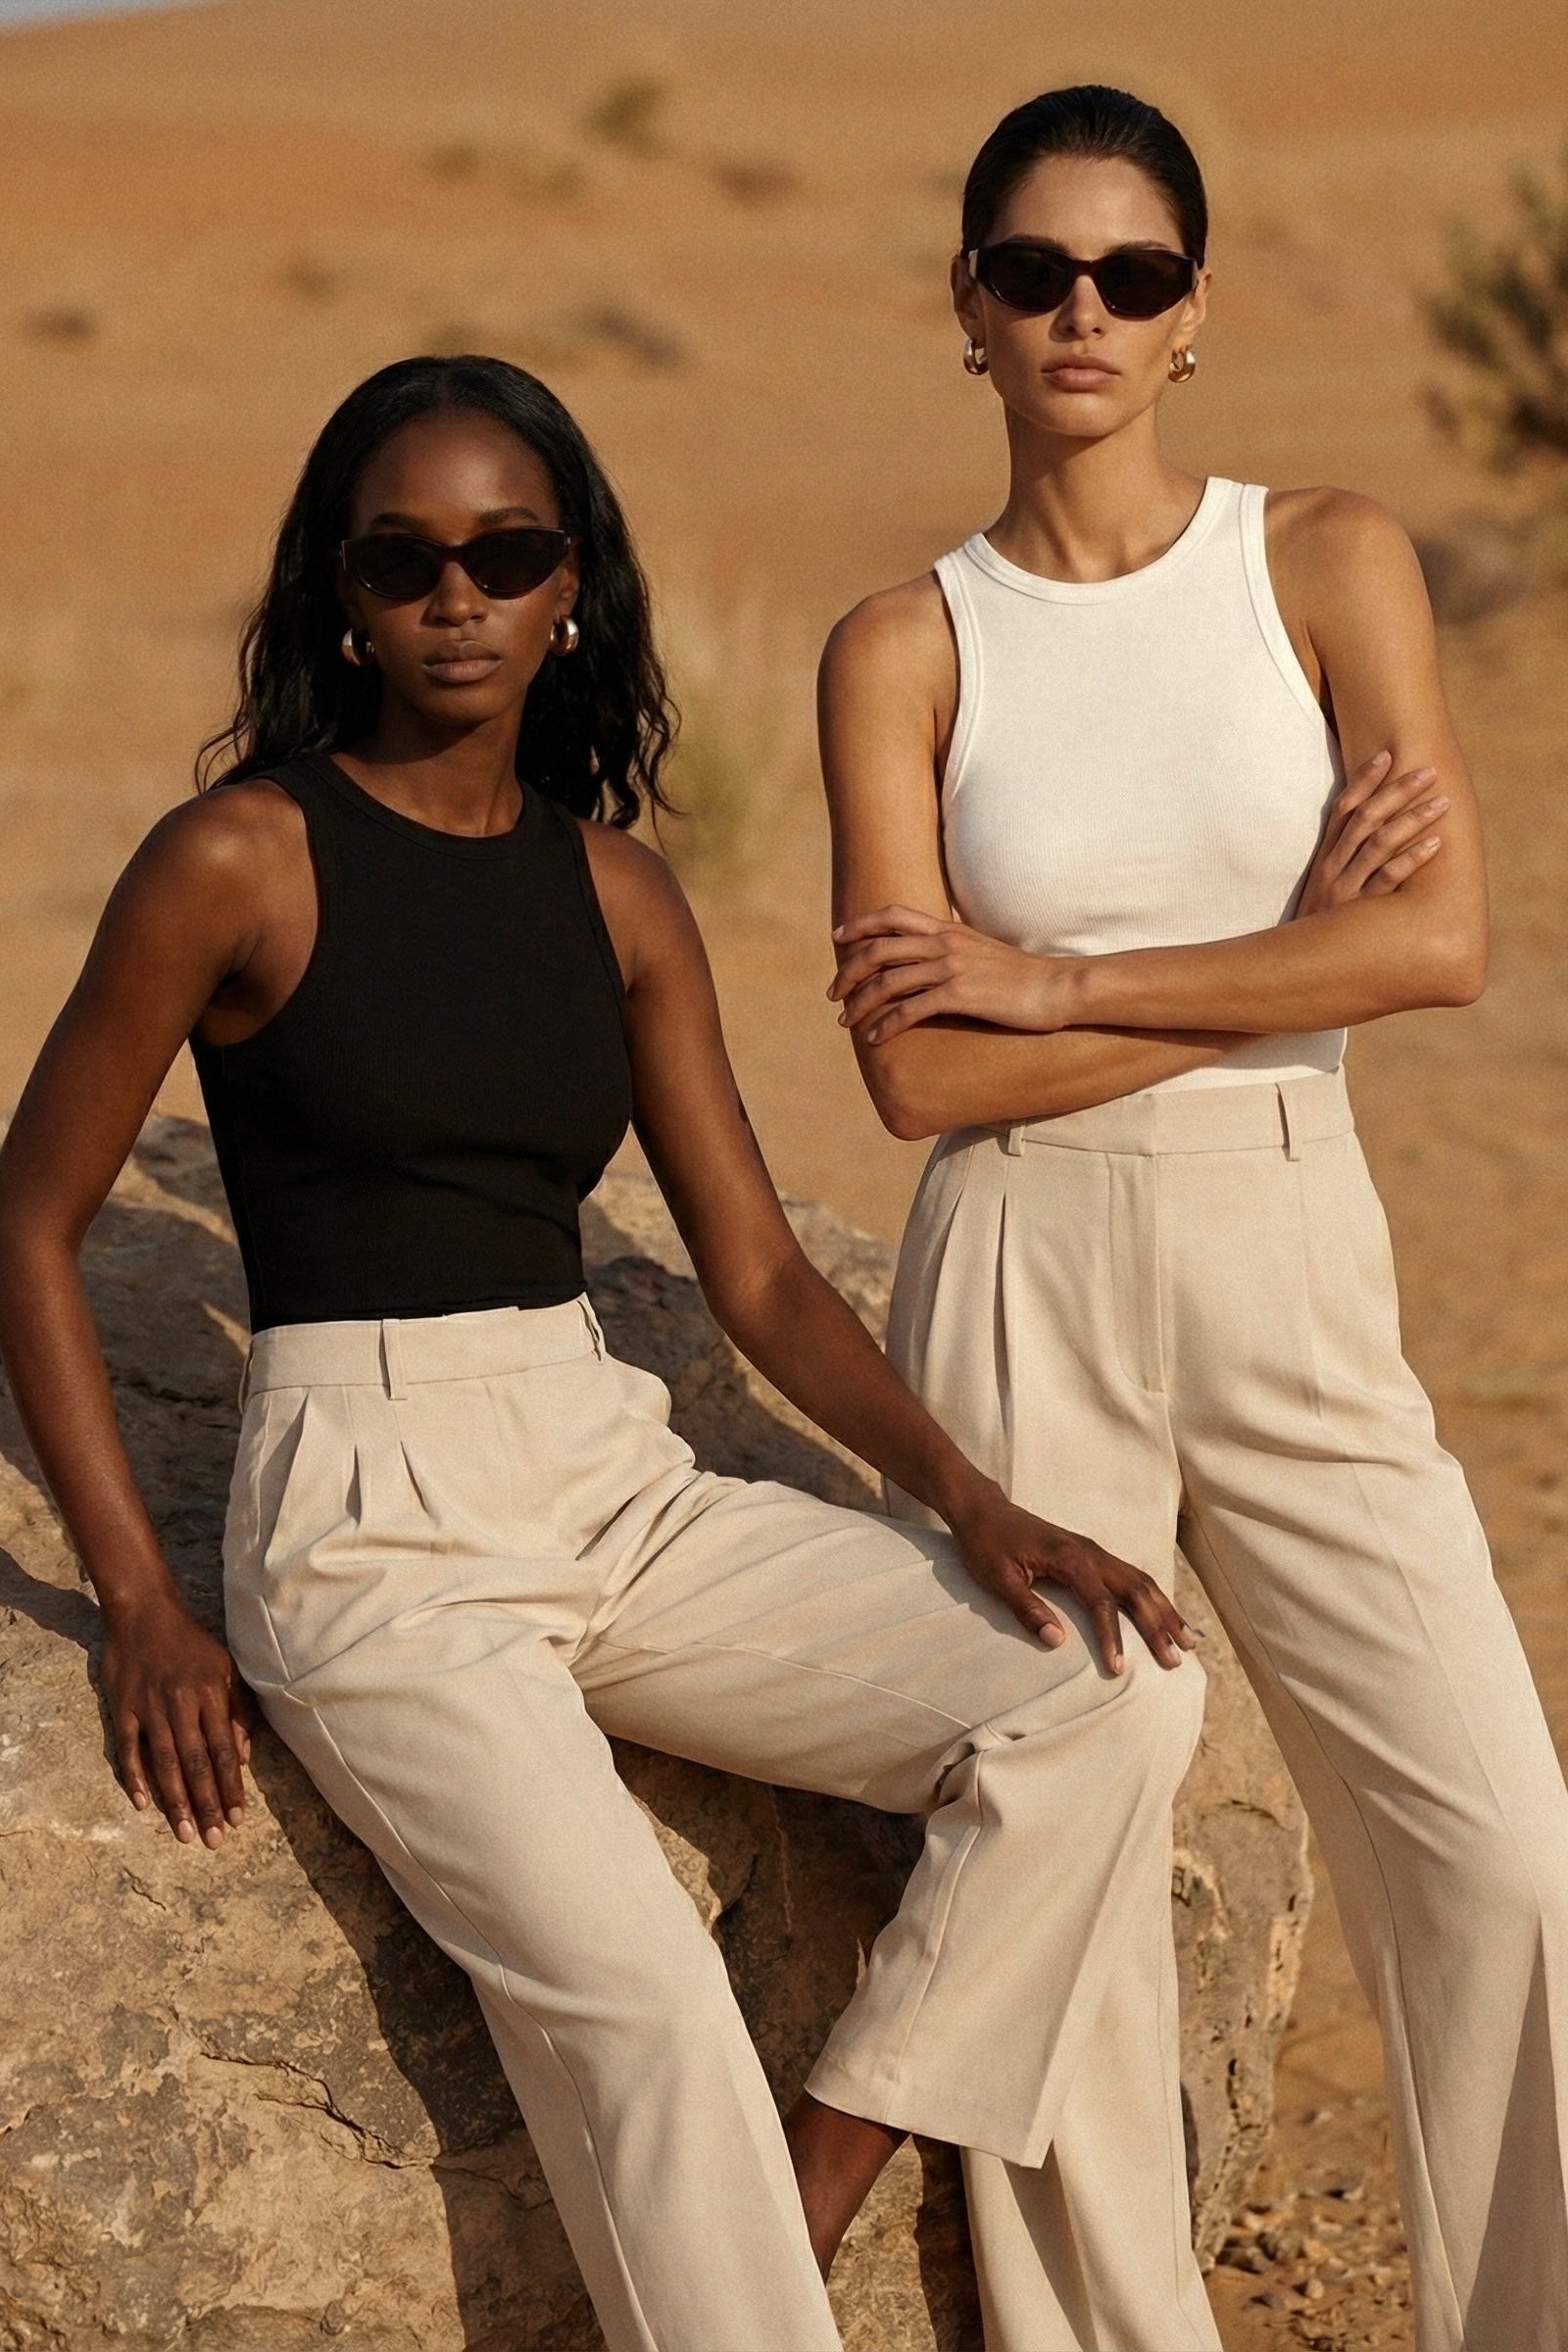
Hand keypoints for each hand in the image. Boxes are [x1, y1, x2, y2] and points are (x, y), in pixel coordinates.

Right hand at [101, 1590, 254, 1846]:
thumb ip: (238, 1711)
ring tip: (185, 1833)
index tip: (238, 1818)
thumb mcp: (226, 1669)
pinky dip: (135, 1778)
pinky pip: (129, 1750)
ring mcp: (149, 1708)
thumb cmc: (192, 1645)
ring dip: (176, 1801)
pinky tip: (144, 1805)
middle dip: (206, 1804)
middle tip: (214, 1840)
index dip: (231, 1787)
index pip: (223, 1751)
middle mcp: (181, 1704)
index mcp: (210, 1694)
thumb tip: (244, 1756)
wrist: (145, 1614)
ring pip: (165, 1763)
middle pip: (196, 1763)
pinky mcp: (122, 1709)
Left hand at [829, 905, 1077, 1044]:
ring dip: (860, 1002)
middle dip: (848, 972)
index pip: (893, 915)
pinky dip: (887, 1024)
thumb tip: (931, 962)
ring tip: (845, 1022)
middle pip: (879, 950)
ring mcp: (952, 968)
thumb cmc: (1025, 977)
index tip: (837, 937)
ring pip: (888, 981)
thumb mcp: (983, 952)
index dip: (860, 924)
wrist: (1059, 988)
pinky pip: (910, 1009)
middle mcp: (945, 943)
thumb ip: (954, 951)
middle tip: (833, 995)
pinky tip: (875, 1039)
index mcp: (949, 930)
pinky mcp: (961, 995)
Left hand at [946, 1479, 1196, 1672]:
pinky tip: (1166, 1615)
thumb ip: (1027, 1608)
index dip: (1111, 1637)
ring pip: (1141, 1581)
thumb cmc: (987, 1544)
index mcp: (1069, 1559)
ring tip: (1188, 1641)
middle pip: (1136, 1590)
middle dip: (1159, 1625)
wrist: (984, 1509)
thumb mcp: (998, 1578)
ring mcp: (1094, 1551)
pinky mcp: (1092, 1555)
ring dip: (1166, 1611)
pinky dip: (1154, 1598)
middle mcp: (1090, 1552)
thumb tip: (1056, 1641)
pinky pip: (1132, 1576)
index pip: (1101, 1603)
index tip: (1117, 1669)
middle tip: (1176, 1660)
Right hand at [1297, 750, 1448, 917]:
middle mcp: (1331, 869)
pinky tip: (1435, 846)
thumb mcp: (1322, 895)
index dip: (1363, 781)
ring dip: (1413, 819)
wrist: (1294, 971)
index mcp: (1322, 859)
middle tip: (1428, 772)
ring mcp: (1344, 889)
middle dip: (1397, 792)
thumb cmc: (1317, 933)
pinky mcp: (1359, 913)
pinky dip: (1412, 860)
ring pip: (1379, 843)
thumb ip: (1341, 868)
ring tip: (1442, 803)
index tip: (1387, 756)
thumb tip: (1369, 842)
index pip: (1342, 810)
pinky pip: (1388, 880)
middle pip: (1365, 818)